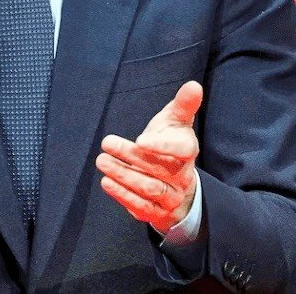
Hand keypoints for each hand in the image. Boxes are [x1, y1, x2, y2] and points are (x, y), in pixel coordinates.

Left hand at [98, 80, 202, 234]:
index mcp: (188, 151)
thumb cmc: (172, 143)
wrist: (178, 182)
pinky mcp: (156, 211)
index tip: (140, 139)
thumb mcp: (177, 122)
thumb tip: (193, 85)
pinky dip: (123, 195)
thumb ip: (183, 104)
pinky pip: (141, 206)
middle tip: (107, 143)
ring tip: (102, 161)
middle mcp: (182, 176)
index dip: (161, 146)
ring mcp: (171, 196)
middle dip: (131, 157)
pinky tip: (107, 181)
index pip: (181, 149)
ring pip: (149, 189)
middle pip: (158, 169)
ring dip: (124, 176)